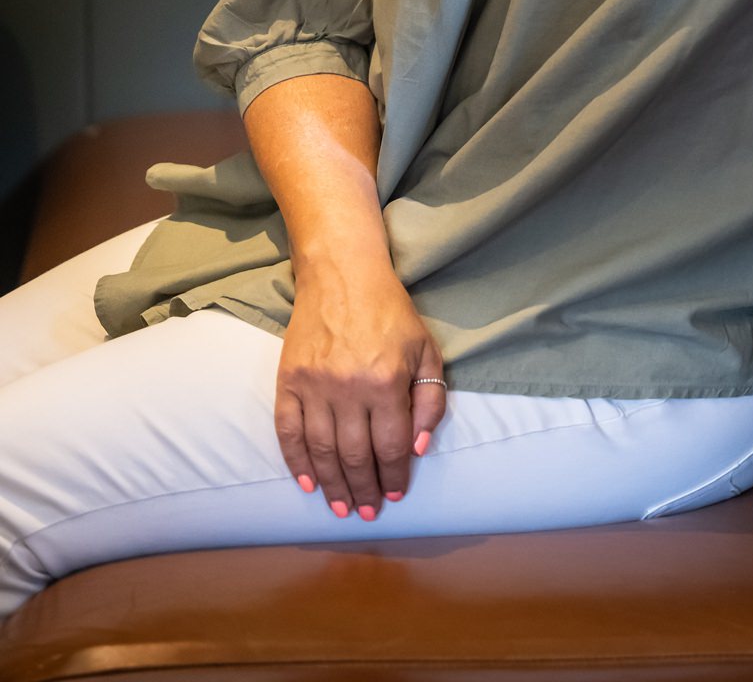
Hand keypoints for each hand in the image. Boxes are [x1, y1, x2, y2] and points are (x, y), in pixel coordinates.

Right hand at [274, 254, 447, 519]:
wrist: (342, 274)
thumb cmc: (390, 313)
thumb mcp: (426, 349)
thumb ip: (431, 399)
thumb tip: (419, 448)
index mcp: (387, 381)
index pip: (391, 446)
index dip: (394, 476)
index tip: (396, 495)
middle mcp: (349, 388)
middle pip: (355, 456)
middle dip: (364, 490)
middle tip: (367, 512)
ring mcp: (314, 385)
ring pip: (322, 450)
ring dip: (332, 485)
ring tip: (342, 507)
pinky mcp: (288, 379)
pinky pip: (288, 431)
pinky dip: (296, 461)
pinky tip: (307, 483)